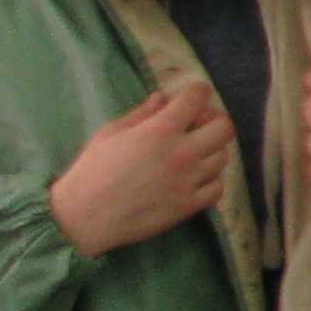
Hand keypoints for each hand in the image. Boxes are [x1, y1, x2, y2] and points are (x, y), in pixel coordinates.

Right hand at [50, 85, 232, 256]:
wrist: (86, 216)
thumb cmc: (93, 169)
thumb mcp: (111, 132)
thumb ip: (142, 114)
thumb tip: (163, 97)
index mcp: (160, 129)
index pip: (199, 97)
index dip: (196, 93)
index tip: (190, 99)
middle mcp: (182, 152)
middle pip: (224, 127)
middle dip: (212, 122)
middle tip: (195, 128)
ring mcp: (188, 181)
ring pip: (223, 157)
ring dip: (210, 151)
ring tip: (190, 155)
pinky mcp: (189, 206)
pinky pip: (218, 187)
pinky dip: (209, 181)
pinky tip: (192, 180)